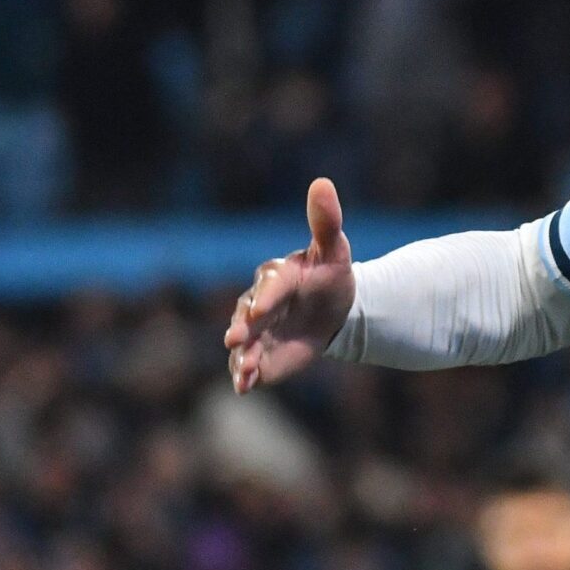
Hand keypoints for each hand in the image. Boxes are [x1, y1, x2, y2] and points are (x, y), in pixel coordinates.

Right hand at [225, 178, 356, 392]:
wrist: (333, 310)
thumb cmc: (331, 275)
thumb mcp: (333, 249)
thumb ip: (325, 221)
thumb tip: (322, 183)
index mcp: (278, 275)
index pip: (271, 284)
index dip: (267, 297)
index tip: (261, 309)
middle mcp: (259, 302)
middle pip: (247, 316)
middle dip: (242, 328)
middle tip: (236, 339)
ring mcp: (258, 330)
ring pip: (245, 343)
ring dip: (242, 357)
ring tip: (244, 371)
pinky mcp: (262, 353)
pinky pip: (250, 364)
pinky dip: (245, 375)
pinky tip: (244, 387)